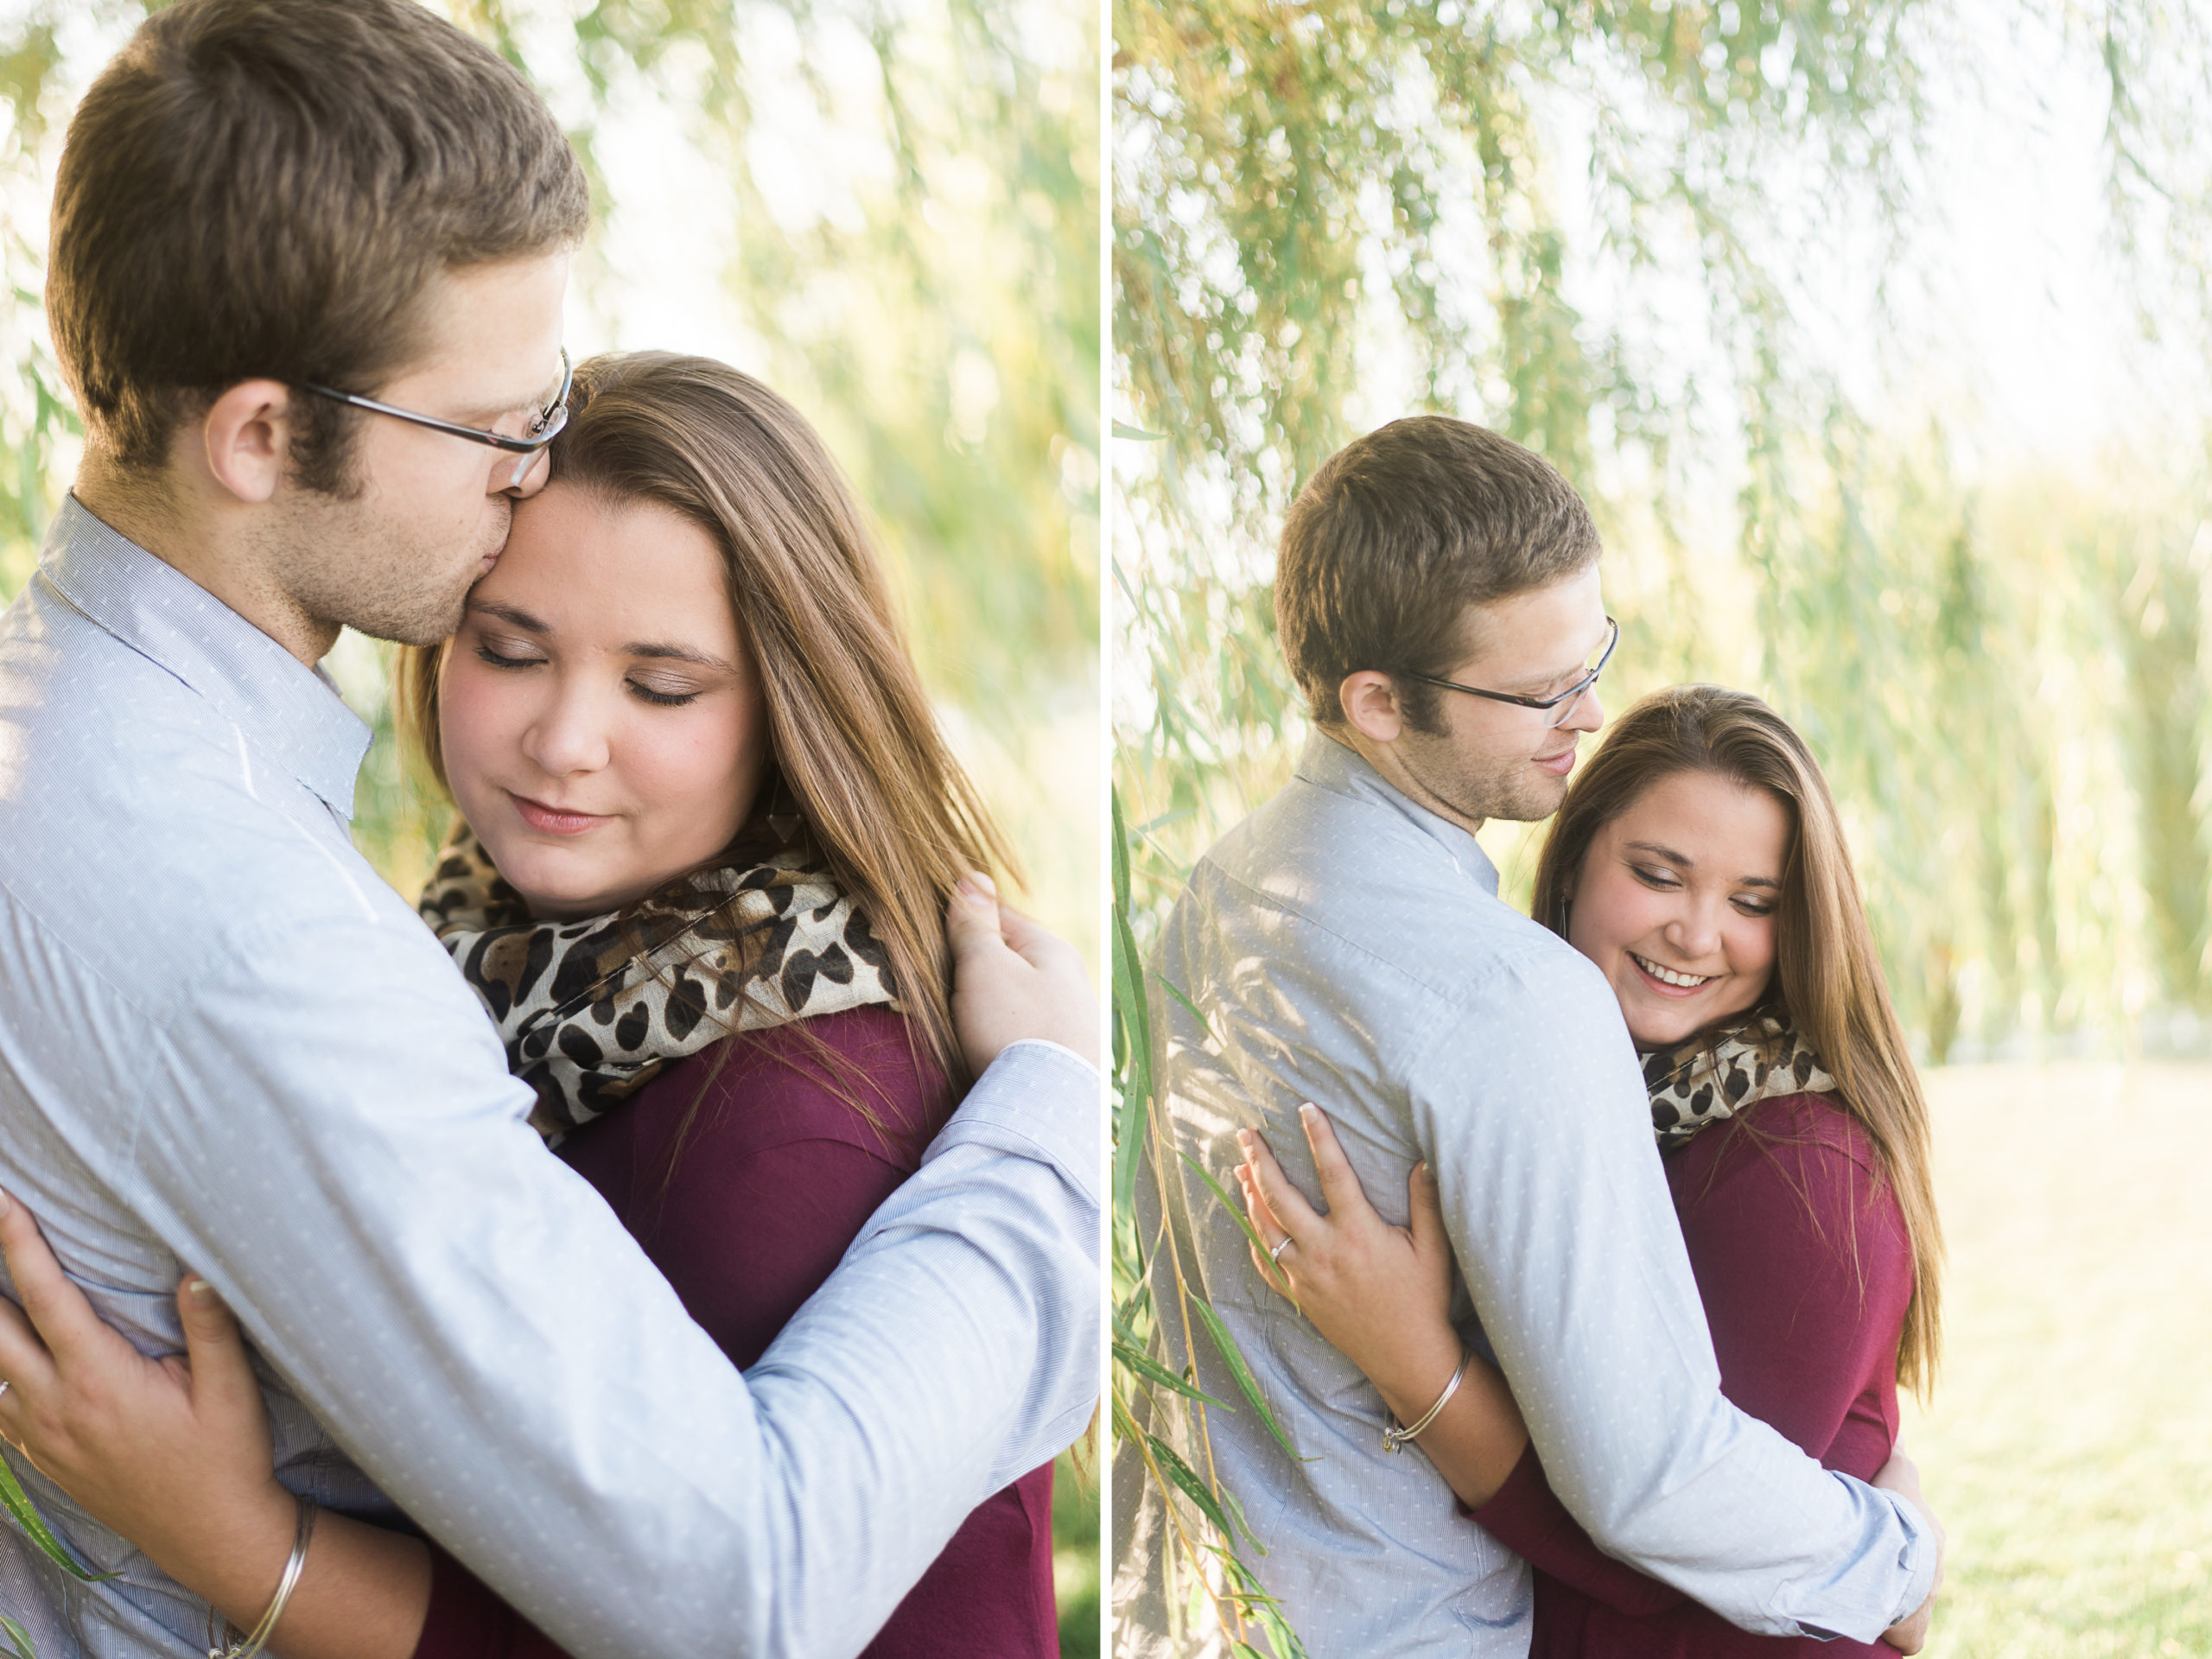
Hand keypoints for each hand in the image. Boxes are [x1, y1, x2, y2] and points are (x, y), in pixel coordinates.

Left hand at [0, 1188, 291, 1586]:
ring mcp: (42, 1438)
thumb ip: (210, 1326)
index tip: (4, 1203)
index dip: (19, 1246)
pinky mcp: (42, 1461)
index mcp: (99, 1380)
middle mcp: (56, 1408)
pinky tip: (7, 1364)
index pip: (46, 1298)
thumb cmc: (226, 1459)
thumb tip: (195, 1268)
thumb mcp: (230, 1390)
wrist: (211, 1536)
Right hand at [946, 872, 1097, 1071]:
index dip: (963, 924)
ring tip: (963, 1024)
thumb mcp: (984, 967)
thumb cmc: (1014, 1029)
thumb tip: (974, 878)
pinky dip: (1003, 1036)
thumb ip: (975, 926)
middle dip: (976, 971)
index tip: (931, 938)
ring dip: (989, 1007)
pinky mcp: (1065, 1060)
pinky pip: (1025, 1034)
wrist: (1049, 1111)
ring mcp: (1072, 1023)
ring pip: (1018, 1000)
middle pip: (1011, 962)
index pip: (1001, 918)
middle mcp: (1071, 982)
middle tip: (944, 988)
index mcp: (1054, 951)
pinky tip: (988, 1050)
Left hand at [1234, 1104, 1459, 1407]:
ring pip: (1265, 1226)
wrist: (1406, 1356)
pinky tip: (1249, 1220)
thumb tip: (1423, 1161)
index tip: (1305, 1109)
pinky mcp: (1299, 1295)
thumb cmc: (1423, 1299)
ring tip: (1240, 1168)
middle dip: (1259, 1160)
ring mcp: (1306, 1274)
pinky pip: (1265, 1262)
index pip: (1333, 1172)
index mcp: (1358, 1232)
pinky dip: (1253, 1237)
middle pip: (1280, 1196)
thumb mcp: (1433, 1249)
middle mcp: (1325, 1250)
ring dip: (1249, 1193)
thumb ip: (1426, 1203)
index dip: (1318, 1137)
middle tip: (1245, 1134)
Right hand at [1873, 1446, 1943, 1652]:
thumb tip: (1901, 1434)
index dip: (1897, 1536)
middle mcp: (1936, 1572)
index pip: (1919, 1537)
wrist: (1890, 1556)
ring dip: (1889, 1599)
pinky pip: (1905, 1636)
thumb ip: (1898, 1457)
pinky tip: (1869, 1625)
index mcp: (1933, 1537)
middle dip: (1895, 1569)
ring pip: (1909, 1603)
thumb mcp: (1897, 1476)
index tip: (1874, 1535)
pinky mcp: (1915, 1632)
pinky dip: (1891, 1632)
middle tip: (1861, 1563)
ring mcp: (1928, 1604)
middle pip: (1915, 1571)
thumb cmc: (1891, 1514)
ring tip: (1860, 1593)